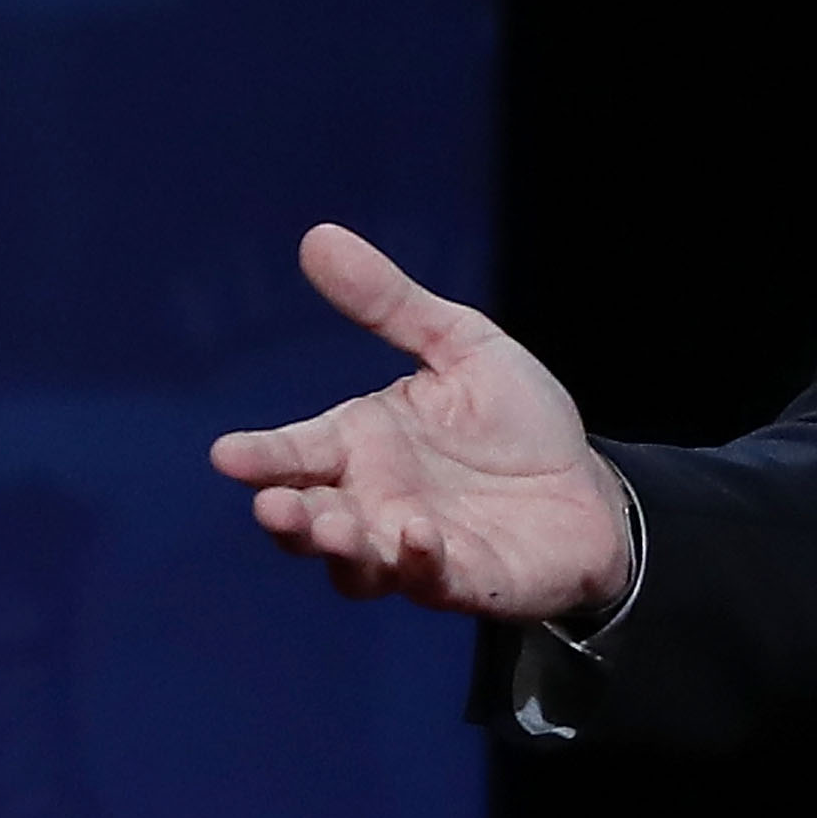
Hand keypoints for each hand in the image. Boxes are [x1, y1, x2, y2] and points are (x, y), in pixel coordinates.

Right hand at [209, 223, 634, 617]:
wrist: (589, 488)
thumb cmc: (517, 423)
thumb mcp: (460, 346)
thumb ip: (390, 303)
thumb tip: (318, 236)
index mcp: (363, 445)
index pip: (296, 453)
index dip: (262, 456)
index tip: (227, 453)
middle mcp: (374, 503)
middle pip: (310, 519)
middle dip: (289, 516)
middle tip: (273, 504)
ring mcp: (414, 550)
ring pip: (356, 564)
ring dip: (341, 548)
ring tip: (334, 525)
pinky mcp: (465, 580)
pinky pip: (432, 581)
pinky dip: (419, 565)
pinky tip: (418, 539)